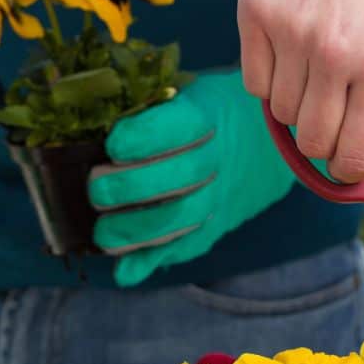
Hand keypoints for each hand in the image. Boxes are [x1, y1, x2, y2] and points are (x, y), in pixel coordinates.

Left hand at [89, 70, 294, 286]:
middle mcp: (222, 155)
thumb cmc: (207, 111)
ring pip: (187, 216)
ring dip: (139, 230)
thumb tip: (97, 128)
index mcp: (212, 111)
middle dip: (132, 187)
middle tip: (96, 193)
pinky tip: (127, 271)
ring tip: (103, 235)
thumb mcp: (187, 91)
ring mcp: (224, 192)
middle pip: (184, 175)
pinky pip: (190, 244)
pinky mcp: (220, 223)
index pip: (182, 124)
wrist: (267, 143)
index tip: (113, 144)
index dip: (145, 136)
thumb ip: (148, 106)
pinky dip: (155, 260)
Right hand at [238, 0, 363, 182]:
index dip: (352, 170)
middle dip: (324, 140)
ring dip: (298, 104)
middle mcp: (332, 55)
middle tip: (333, 120)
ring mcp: (288, 34)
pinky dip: (270, 78)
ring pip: (282, 111)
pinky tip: (289, 50)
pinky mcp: (253, 13)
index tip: (349, 166)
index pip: (357, 151)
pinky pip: (255, 78)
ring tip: (316, 69)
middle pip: (314, 139)